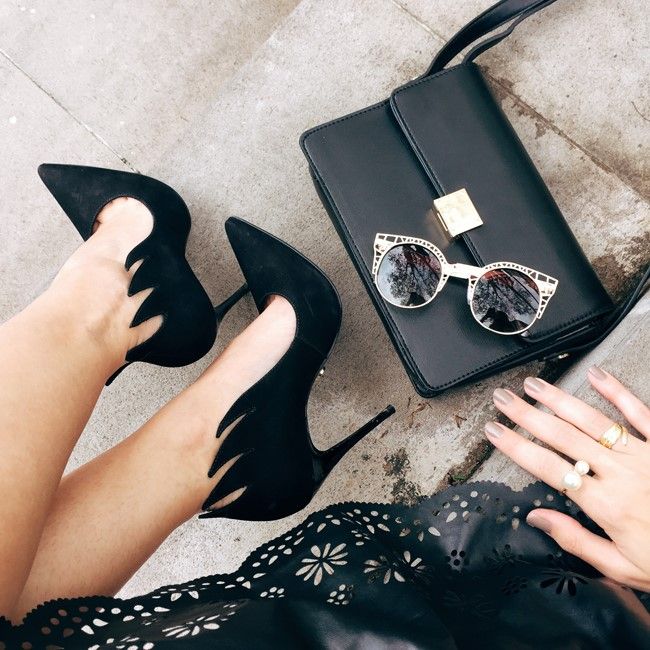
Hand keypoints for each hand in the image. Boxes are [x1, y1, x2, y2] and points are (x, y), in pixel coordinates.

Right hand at [485, 366, 649, 591]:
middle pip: (564, 437)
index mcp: (607, 505)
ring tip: (534, 385)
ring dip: (559, 400)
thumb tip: (538, 518)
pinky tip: (597, 375)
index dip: (517, 447)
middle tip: (504, 399)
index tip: (495, 432)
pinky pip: (639, 413)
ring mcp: (642, 455)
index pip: (550, 468)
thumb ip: (577, 540)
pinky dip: (617, 392)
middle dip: (528, 415)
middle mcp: (622, 474)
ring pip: (593, 421)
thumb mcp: (622, 567)